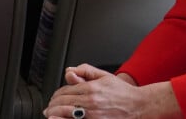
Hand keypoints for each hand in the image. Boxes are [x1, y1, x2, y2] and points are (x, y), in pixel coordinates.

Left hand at [43, 63, 181, 118]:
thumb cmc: (121, 92)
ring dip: (53, 114)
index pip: (66, 90)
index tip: (55, 96)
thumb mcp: (105, 76)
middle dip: (53, 104)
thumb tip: (70, 71)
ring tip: (50, 114)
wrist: (136, 105)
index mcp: (91, 88)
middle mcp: (90, 101)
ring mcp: (91, 114)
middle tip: (49, 106)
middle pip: (62, 102)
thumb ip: (86, 71)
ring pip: (64, 113)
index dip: (57, 94)